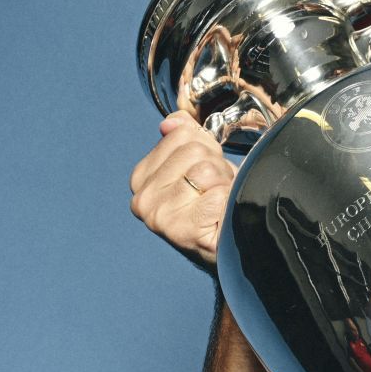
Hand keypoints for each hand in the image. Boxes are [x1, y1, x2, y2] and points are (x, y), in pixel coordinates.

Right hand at [128, 112, 237, 269]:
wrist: (230, 250)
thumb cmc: (214, 208)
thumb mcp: (197, 166)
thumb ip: (184, 139)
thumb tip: (172, 121)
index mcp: (141, 178)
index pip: (181, 134)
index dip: (205, 150)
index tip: (205, 175)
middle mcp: (143, 198)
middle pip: (194, 151)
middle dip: (216, 167)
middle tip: (216, 191)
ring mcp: (159, 216)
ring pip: (206, 170)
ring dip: (224, 184)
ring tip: (219, 203)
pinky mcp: (182, 229)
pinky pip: (217, 193)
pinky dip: (228, 201)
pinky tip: (222, 215)